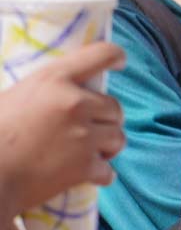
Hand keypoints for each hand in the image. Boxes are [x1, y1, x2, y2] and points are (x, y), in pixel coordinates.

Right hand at [0, 41, 125, 222]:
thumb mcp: (10, 97)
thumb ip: (40, 91)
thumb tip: (57, 91)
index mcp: (54, 80)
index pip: (100, 54)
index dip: (115, 56)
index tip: (120, 62)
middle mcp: (75, 104)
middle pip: (115, 108)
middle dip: (106, 119)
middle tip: (91, 129)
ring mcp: (83, 136)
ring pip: (118, 138)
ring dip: (108, 146)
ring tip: (90, 152)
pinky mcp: (85, 167)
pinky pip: (109, 170)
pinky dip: (101, 175)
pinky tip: (89, 175)